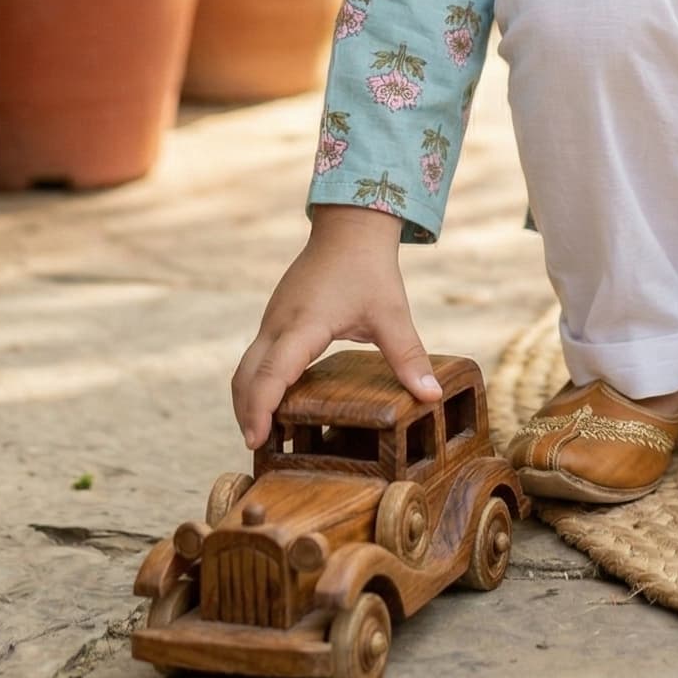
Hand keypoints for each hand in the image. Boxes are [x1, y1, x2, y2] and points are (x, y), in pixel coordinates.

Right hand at [231, 205, 442, 449]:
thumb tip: (431, 395)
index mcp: (303, 325)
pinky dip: (256, 384)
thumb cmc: (370, 269)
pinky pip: (256, 358)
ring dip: (248, 400)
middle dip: (246, 413)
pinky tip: (273, 404)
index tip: (256, 440)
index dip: (260, 409)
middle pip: (246, 376)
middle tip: (257, 449)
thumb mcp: (391, 313)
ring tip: (262, 435)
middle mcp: (278, 324)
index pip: (271, 374)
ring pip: (246, 367)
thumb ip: (408, 356)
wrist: (350, 227)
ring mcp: (272, 320)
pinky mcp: (275, 319)